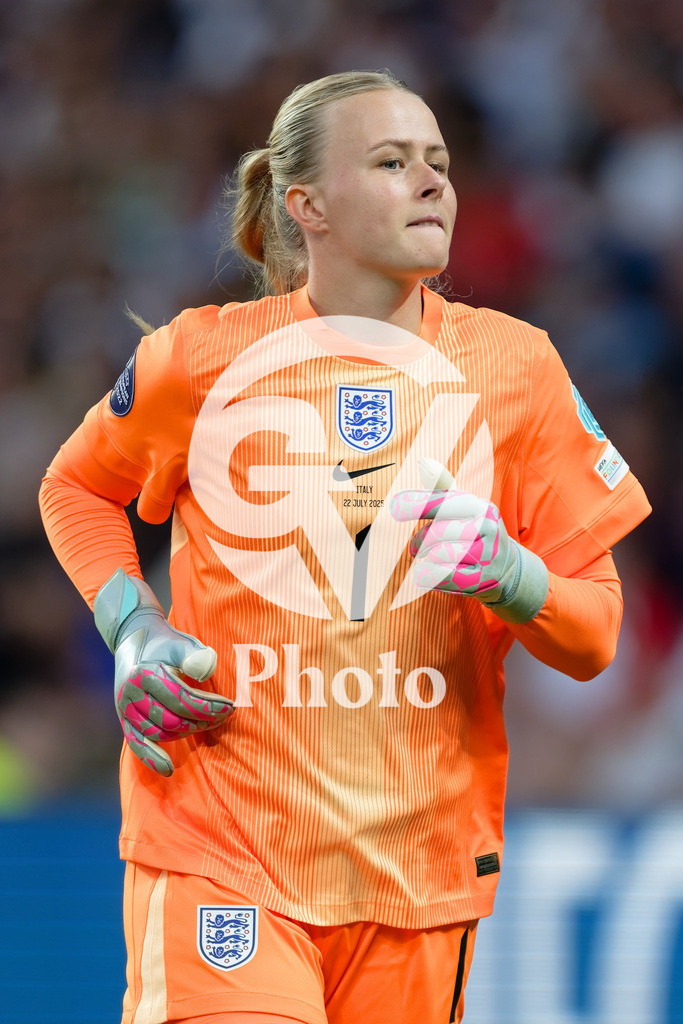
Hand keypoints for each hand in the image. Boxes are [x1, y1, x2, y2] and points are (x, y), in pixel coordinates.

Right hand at [94, 569, 233, 775]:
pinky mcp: (124, 719)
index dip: (209, 705)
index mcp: (144, 673)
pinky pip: (136, 743)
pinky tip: (168, 769)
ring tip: (207, 723)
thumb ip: (193, 654)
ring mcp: (125, 709)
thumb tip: (206, 670)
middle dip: (202, 719)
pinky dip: (151, 757)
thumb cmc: (164, 642)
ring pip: (160, 732)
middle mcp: (131, 693)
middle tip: (224, 714)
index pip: (182, 698)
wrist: (134, 637)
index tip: (230, 706)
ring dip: (187, 732)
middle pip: (172, 718)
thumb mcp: (180, 641)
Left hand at [390, 458, 548, 622]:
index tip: (395, 506)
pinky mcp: (482, 579)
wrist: (507, 568)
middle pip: (439, 531)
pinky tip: (425, 574)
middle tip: (414, 548)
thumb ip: (442, 489)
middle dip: (421, 540)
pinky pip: (444, 575)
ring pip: (441, 554)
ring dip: (427, 558)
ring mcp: (488, 554)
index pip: (445, 502)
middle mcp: (488, 527)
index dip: (418, 504)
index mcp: (480, 507)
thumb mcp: (464, 510)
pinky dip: (428, 575)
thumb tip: (423, 462)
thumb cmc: (474, 534)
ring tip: (428, 560)